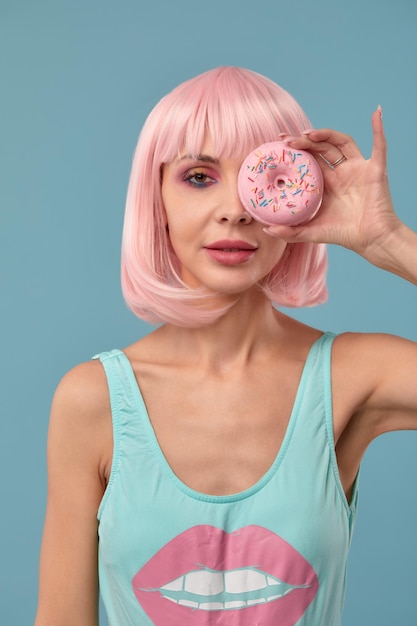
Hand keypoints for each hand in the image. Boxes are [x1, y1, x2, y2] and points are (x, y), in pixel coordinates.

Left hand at [266, 108, 400, 268]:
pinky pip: (379, 145)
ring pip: (340, 142)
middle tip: (286, 141)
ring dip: (325, 134)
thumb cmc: (343, 235)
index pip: (308, 160)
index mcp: (326, 184)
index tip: (278, 145)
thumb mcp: (311, 232)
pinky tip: (376, 113)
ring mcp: (357, 169)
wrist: (370, 240)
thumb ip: (290, 232)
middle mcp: (340, 173)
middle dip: (303, 141)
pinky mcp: (374, 169)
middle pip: (321, 148)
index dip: (295, 151)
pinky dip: (378, 129)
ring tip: (307, 134)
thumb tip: (265, 230)